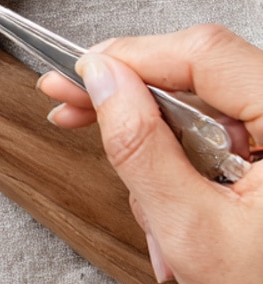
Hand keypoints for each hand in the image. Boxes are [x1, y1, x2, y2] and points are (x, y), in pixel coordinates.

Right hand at [38, 25, 262, 283]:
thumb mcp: (188, 229)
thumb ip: (139, 144)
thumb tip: (100, 77)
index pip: (207, 54)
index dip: (134, 57)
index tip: (79, 76)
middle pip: (204, 71)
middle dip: (133, 95)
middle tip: (67, 103)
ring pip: (203, 103)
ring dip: (154, 141)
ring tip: (138, 199)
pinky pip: (217, 133)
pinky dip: (177, 160)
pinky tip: (163, 205)